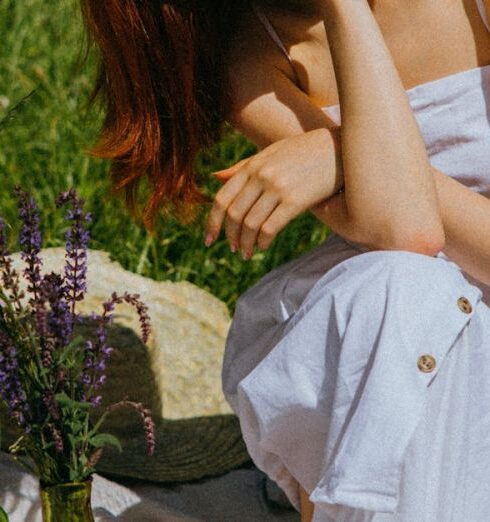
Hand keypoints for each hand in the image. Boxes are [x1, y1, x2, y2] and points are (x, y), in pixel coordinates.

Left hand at [204, 127, 342, 258]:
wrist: (340, 148)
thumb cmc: (303, 151)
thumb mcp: (270, 153)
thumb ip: (243, 167)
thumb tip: (214, 177)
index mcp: (251, 166)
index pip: (222, 199)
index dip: (212, 223)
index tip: (209, 239)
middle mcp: (261, 176)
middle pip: (234, 214)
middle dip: (230, 236)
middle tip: (233, 249)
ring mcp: (278, 188)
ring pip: (251, 224)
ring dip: (246, 243)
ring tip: (246, 253)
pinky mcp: (296, 200)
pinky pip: (271, 227)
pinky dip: (263, 241)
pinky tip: (263, 247)